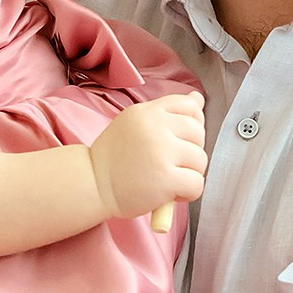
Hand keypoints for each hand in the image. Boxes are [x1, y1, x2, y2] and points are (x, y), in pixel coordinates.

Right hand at [88, 94, 206, 222]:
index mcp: (148, 111)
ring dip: (189, 174)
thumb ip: (167, 113)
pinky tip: (170, 194)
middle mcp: (155, 127)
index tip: (178, 140)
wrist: (92, 184)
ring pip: (200, 160)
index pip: (189, 105)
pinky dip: (188, 193)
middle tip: (169, 164)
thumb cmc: (114, 158)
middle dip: (190, 152)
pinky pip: (197, 183)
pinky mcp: (166, 178)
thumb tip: (198, 99)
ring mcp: (161, 152)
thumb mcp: (135, 124)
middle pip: (198, 133)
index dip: (192, 124)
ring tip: (167, 179)